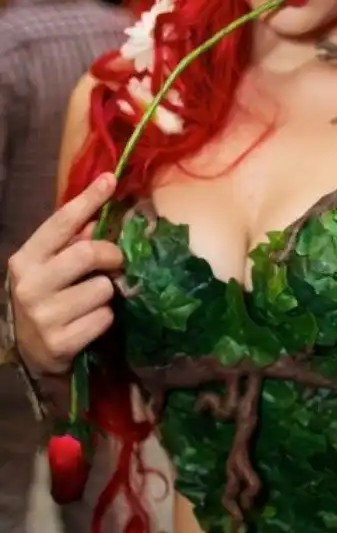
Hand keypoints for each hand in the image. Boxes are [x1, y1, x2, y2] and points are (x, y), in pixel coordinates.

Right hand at [7, 173, 123, 375]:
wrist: (28, 352)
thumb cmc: (45, 298)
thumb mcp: (47, 267)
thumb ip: (70, 241)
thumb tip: (100, 214)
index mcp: (25, 259)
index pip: (61, 222)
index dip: (88, 199)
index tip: (110, 180)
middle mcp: (30, 285)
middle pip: (88, 253)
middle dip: (111, 255)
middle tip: (114, 262)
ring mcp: (44, 316)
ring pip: (102, 288)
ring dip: (107, 293)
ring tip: (92, 300)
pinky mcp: (60, 343)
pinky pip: (104, 318)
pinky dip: (104, 319)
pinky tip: (88, 323)